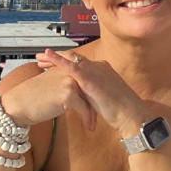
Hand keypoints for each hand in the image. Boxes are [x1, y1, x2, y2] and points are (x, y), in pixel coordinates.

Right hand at [0, 60, 96, 129]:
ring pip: (90, 98)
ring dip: (93, 113)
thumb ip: (65, 83)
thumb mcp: (51, 85)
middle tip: (102, 114)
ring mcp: (69, 82)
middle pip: (90, 88)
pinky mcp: (68, 94)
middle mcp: (69, 72)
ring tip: (93, 124)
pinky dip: (88, 119)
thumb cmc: (32, 98)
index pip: (85, 78)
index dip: (92, 92)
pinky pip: (84, 108)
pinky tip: (88, 127)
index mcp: (65, 68)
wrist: (17, 106)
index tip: (98, 104)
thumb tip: (79, 91)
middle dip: (96, 103)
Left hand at [35, 49, 150, 135]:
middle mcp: (99, 67)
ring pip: (70, 59)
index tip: (53, 63)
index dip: (66, 62)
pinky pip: (71, 66)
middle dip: (56, 57)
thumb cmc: (121, 111)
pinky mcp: (90, 79)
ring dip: (53, 58)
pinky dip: (58, 59)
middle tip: (41, 57)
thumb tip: (86, 97)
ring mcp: (95, 71)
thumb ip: (94, 94)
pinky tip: (48, 56)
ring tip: (39, 58)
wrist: (131, 115)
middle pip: (74, 58)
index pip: (81, 63)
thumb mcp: (105, 98)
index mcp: (103, 70)